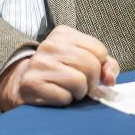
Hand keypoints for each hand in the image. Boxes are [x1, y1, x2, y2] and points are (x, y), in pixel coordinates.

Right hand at [0, 25, 118, 110]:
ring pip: (80, 82)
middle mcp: (49, 45)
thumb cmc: (60, 72)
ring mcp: (39, 63)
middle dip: (91, 81)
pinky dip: (65, 101)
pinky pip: (65, 97)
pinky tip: (56, 95)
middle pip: (91, 65)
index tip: (88, 71)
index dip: (100, 66)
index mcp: (62, 34)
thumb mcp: (83, 59)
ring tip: (68, 89)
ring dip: (79, 92)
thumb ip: (105, 65)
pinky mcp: (32, 83)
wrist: (23, 84)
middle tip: (80, 84)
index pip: (99, 50)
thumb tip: (110, 79)